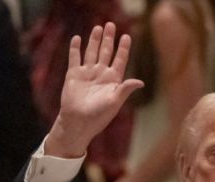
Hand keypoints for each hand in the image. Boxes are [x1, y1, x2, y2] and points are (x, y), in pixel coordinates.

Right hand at [47, 22, 143, 156]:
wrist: (78, 123)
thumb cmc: (98, 116)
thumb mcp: (114, 102)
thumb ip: (125, 89)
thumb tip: (141, 82)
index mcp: (113, 80)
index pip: (120, 59)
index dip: (123, 48)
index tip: (127, 35)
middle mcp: (100, 74)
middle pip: (106, 52)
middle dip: (109, 39)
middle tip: (111, 25)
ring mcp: (87, 74)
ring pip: (91, 52)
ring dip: (94, 40)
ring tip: (98, 27)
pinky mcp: (73, 75)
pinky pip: (74, 58)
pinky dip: (75, 48)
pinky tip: (77, 38)